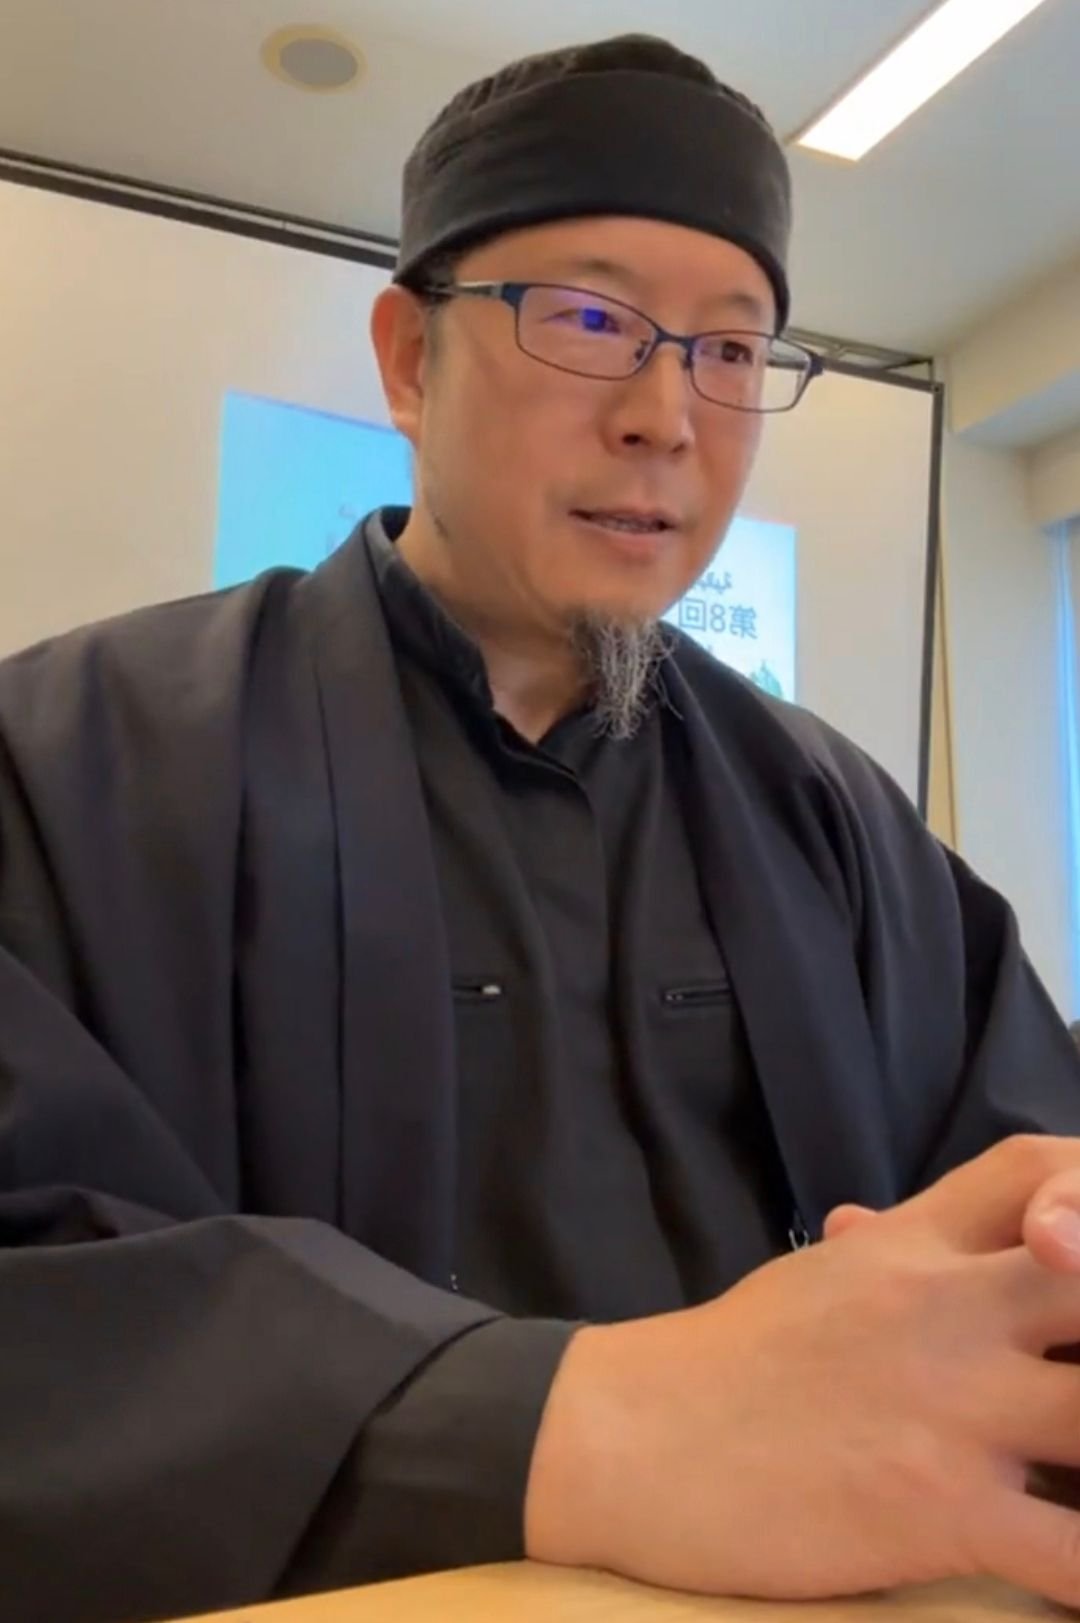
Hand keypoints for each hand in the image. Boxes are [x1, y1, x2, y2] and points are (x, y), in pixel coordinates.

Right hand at [525, 1136, 1079, 1606]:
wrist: (636, 1439)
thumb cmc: (728, 1360)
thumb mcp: (812, 1279)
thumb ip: (879, 1251)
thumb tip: (881, 1224)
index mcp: (911, 1244)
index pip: (1037, 1166)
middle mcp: (946, 1306)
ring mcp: (950, 1406)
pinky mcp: (940, 1509)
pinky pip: (1073, 1552)